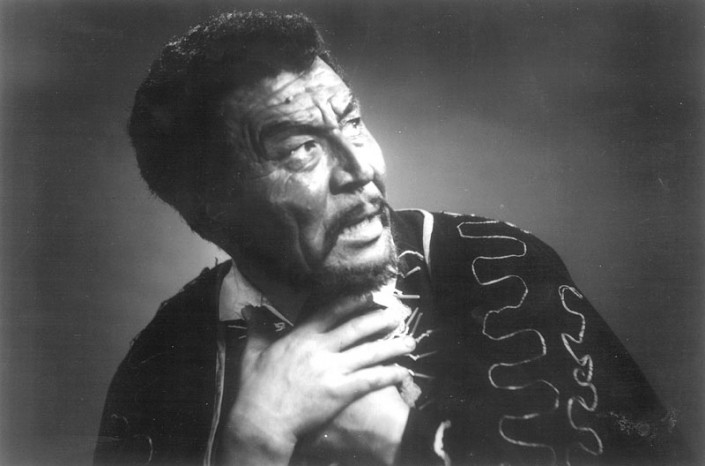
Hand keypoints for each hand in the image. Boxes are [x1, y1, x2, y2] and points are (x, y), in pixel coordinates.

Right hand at [217, 294, 415, 464]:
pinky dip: (388, 375)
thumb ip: (257, 329)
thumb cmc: (255, 389)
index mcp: (301, 337)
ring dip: (393, 345)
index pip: (332, 311)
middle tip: (400, 312)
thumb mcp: (252, 353)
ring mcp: (332, 370)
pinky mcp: (340, 392)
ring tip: (411, 340)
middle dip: (381, 318)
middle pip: (357, 328)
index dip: (354, 301)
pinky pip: (370, 380)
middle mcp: (320, 349)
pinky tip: (403, 372)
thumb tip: (250, 309)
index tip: (371, 295)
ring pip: (369, 352)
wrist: (261, 421)